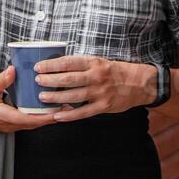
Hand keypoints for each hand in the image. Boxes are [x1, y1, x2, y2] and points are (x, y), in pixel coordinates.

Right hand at [0, 66, 57, 132]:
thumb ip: (1, 79)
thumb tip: (14, 70)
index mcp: (1, 116)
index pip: (28, 120)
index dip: (45, 118)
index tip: (59, 112)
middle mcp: (6, 125)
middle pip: (34, 124)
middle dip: (51, 117)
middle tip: (67, 107)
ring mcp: (7, 126)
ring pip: (31, 124)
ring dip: (45, 118)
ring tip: (60, 107)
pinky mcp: (7, 124)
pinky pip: (26, 122)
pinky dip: (37, 117)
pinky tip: (44, 108)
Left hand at [35, 54, 154, 121]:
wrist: (141, 84)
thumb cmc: (116, 72)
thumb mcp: (100, 62)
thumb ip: (81, 65)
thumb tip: (56, 67)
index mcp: (94, 63)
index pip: (68, 62)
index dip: (51, 65)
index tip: (38, 67)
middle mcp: (96, 77)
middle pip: (69, 79)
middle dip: (50, 80)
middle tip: (37, 81)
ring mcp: (100, 93)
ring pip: (74, 95)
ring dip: (56, 97)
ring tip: (42, 97)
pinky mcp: (104, 106)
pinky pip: (83, 112)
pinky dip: (69, 115)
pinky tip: (57, 115)